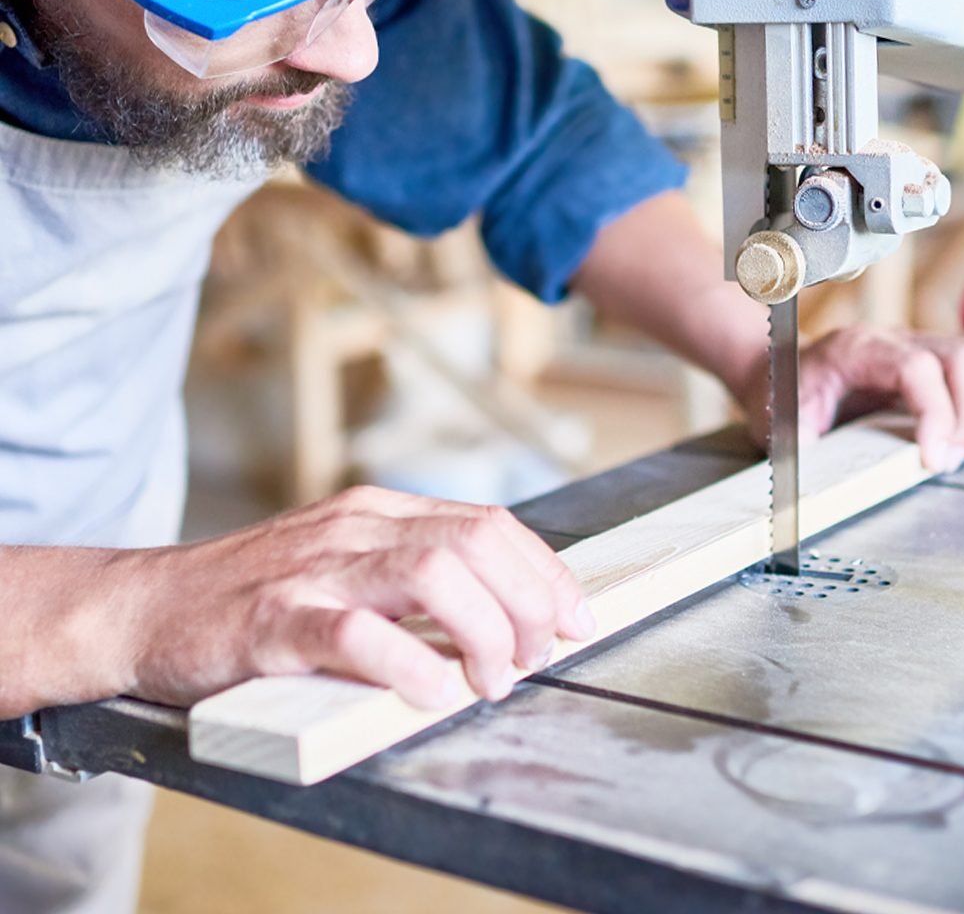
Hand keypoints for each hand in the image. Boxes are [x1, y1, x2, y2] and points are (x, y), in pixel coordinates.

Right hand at [109, 487, 594, 709]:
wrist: (146, 607)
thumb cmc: (256, 596)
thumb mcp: (347, 563)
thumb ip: (414, 576)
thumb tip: (503, 612)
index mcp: (380, 513)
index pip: (490, 523)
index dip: (545, 572)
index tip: (575, 616)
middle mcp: (356, 528)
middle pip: (476, 542)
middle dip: (529, 602)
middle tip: (539, 656)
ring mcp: (314, 569)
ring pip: (432, 574)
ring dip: (483, 631)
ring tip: (493, 679)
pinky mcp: (273, 619)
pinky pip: (355, 634)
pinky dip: (407, 664)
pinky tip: (430, 692)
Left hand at [739, 325, 963, 471]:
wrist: (778, 370)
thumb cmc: (783, 394)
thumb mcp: (783, 420)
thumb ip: (802, 445)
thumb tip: (818, 479)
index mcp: (856, 348)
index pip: (916, 367)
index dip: (936, 415)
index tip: (933, 460)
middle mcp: (895, 339)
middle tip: (949, 458)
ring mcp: (920, 345)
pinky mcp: (936, 362)